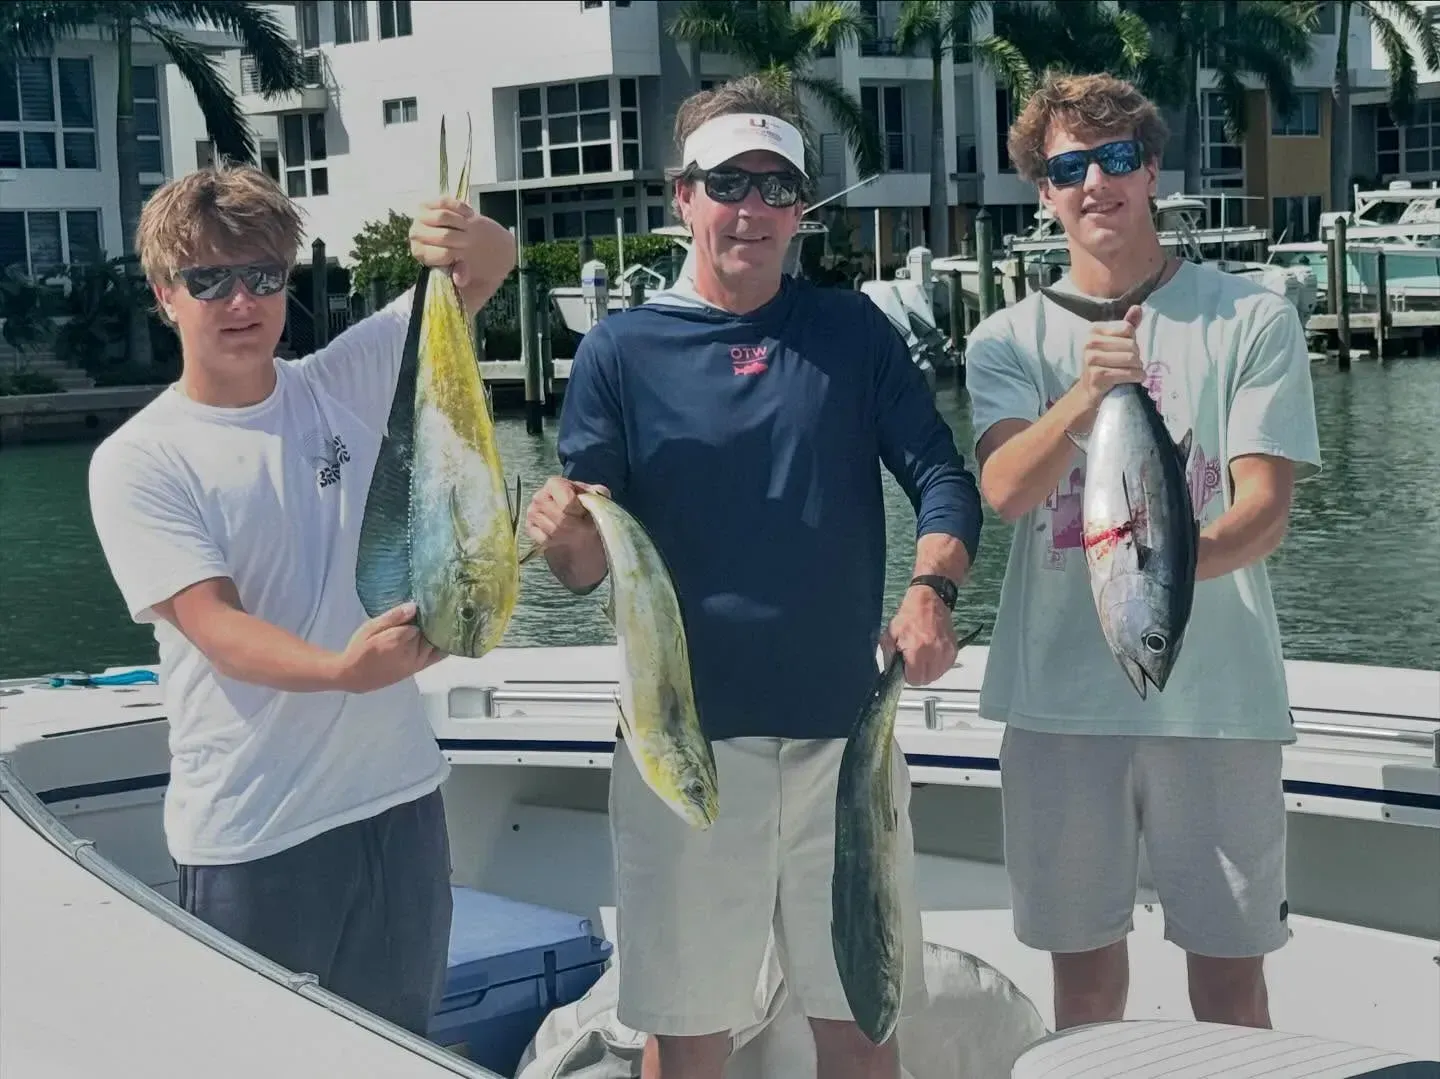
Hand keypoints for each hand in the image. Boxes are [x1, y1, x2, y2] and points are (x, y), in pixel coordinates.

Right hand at [332, 602, 443, 694]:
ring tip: (444, 619)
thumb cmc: (359, 649)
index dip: (425, 610)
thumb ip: (393, 618)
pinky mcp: (418, 669)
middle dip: (437, 620)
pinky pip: (437, 657)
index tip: (429, 602)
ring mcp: (417, 662)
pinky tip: (446, 636)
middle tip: (440, 608)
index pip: (422, 620)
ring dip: (443, 632)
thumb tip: (414, 606)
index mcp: (397, 640)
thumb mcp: (370, 628)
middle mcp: (411, 652)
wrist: (353, 676)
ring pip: (438, 644)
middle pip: (433, 631)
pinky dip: (443, 645)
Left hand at [408, 197, 515, 308]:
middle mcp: (415, 234)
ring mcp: (419, 217)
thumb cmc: (453, 253)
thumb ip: (460, 274)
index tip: (466, 253)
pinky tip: (467, 215)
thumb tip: (460, 279)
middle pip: (445, 235)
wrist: (452, 234)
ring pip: (444, 217)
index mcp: (421, 253)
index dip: (460, 253)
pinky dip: (461, 208)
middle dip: (463, 238)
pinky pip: (447, 202)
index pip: (444, 253)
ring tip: (468, 228)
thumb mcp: (458, 267)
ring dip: (462, 223)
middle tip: (470, 241)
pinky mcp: (426, 204)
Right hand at [525, 476, 609, 552]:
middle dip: (576, 526)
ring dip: (569, 534)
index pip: (567, 502)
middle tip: (585, 528)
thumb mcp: (595, 497)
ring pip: (553, 530)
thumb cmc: (583, 507)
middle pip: (561, 518)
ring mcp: (532, 512)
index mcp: (554, 483)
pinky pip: (545, 539)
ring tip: (576, 532)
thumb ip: (598, 493)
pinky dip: (557, 541)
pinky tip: (563, 536)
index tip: (585, 514)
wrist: (575, 522)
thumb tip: (598, 494)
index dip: (579, 512)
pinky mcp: (529, 528)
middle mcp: (539, 496)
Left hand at [881, 585, 957, 685]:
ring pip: (937, 675)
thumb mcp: (890, 634)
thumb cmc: (910, 616)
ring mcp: (945, 652)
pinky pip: (945, 667)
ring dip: (929, 670)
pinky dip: (938, 665)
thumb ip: (888, 656)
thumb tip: (891, 671)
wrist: (929, 601)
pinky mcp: (953, 650)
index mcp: (917, 649)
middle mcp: (934, 652)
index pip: (914, 679)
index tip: (906, 669)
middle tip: (913, 662)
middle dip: (918, 674)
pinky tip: (931, 654)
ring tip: (922, 656)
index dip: (908, 676)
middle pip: (926, 680)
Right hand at [1068, 304, 1145, 429]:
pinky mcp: (1097, 376)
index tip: (1124, 350)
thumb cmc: (1106, 364)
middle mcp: (1089, 342)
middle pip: (1131, 344)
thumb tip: (1138, 308)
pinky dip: (1136, 377)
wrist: (1089, 391)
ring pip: (1131, 359)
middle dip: (1136, 356)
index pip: (1127, 329)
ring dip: (1138, 368)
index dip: (1132, 341)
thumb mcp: (1116, 342)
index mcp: (1094, 330)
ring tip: (1132, 372)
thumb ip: (1127, 325)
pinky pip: (1128, 373)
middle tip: (1129, 365)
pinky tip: (1134, 379)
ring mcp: (1091, 359)